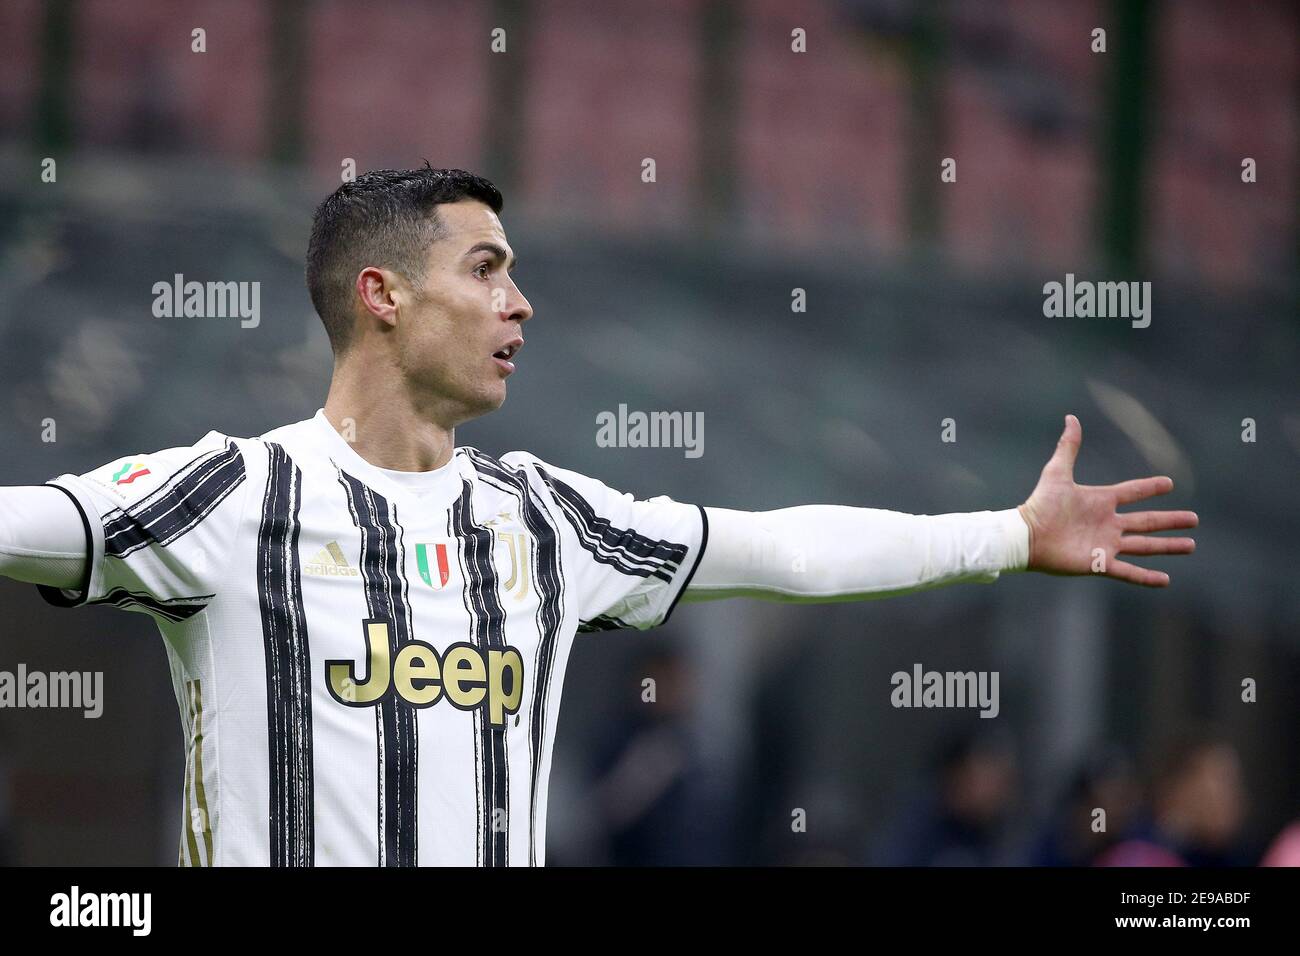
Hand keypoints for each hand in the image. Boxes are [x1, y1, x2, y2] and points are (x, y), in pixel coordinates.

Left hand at [1017, 415, 1197, 586]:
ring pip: (1144, 546)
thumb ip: (1068, 447)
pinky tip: (1166, 580)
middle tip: (1194, 519)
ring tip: (1191, 545)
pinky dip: (1146, 577)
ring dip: (1168, 546)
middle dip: (1170, 521)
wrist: (1027, 535)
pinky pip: (1128, 572)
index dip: (1150, 487)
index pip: (1132, 492)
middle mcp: (1107, 524)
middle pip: (1147, 522)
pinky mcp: (1099, 563)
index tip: (1169, 483)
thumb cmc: (1040, 504)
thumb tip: (1071, 417)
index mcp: (1101, 501)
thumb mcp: (1057, 473)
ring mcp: (1106, 544)